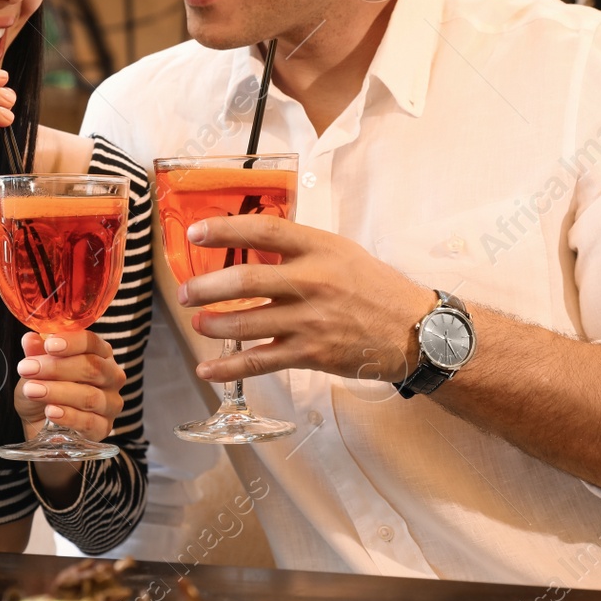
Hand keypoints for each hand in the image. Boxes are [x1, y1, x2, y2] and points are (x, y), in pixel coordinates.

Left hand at [13, 331, 125, 440]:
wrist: (42, 426)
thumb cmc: (45, 390)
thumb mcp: (36, 370)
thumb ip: (36, 354)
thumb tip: (30, 339)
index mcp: (99, 353)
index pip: (92, 342)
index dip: (72, 342)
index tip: (49, 345)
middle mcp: (111, 376)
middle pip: (92, 367)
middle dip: (57, 368)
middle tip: (27, 369)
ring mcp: (110, 404)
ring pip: (90, 396)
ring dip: (58, 392)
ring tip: (31, 390)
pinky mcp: (104, 429)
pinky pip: (90, 423)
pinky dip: (69, 416)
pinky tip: (51, 411)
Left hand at [176, 215, 436, 384]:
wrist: (415, 332)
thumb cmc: (374, 288)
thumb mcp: (341, 252)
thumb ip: (299, 249)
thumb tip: (251, 244)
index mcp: (318, 248)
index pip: (263, 230)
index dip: (224, 231)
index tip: (195, 233)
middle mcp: (311, 281)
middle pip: (245, 280)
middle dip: (206, 288)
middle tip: (185, 293)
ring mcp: (310, 320)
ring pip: (247, 323)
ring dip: (213, 325)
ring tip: (197, 324)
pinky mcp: (310, 354)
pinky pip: (260, 362)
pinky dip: (228, 368)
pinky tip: (206, 371)